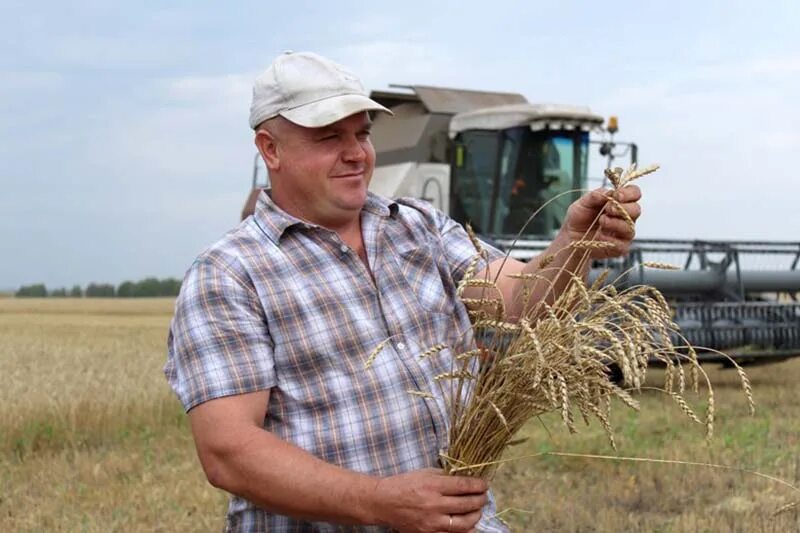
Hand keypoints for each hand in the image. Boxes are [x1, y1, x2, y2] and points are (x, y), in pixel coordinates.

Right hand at [369, 468, 487, 532]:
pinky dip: (464, 530)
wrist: (383, 502)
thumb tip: (465, 478)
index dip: (478, 485)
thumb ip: (445, 476)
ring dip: (476, 516)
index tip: (484, 484)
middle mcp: (434, 504)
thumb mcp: (424, 473)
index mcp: (433, 485)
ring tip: (478, 510)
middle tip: (484, 496)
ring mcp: (432, 522)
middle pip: (467, 504)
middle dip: (480, 500)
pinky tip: (468, 524)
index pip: (464, 485)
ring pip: (464, 523)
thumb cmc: (403, 484)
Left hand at [561, 184, 641, 257]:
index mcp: (620, 201)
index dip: (629, 193)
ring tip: (601, 221)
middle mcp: (626, 216)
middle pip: (636, 210)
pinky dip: (610, 239)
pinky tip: (599, 236)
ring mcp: (624, 232)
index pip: (634, 193)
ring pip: (630, 227)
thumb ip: (594, 196)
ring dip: (615, 223)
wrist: (571, 236)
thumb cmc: (580, 217)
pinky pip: (622, 244)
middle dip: (623, 208)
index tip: (617, 195)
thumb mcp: (582, 203)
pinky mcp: (620, 247)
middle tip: (607, 209)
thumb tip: (608, 192)